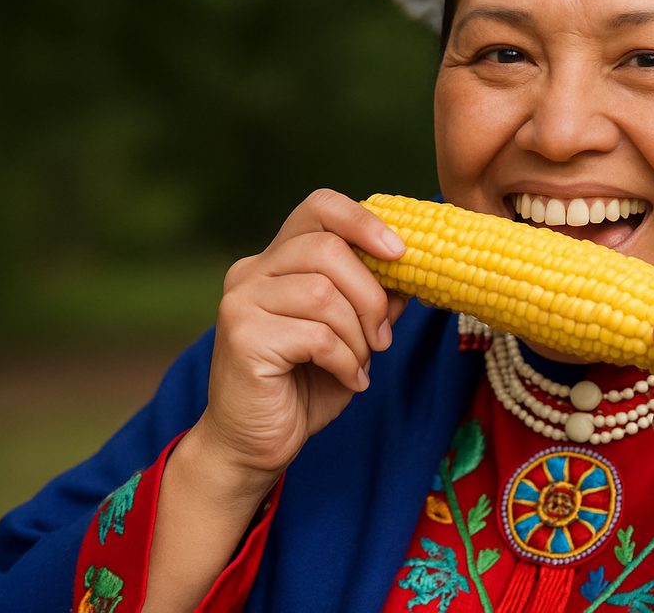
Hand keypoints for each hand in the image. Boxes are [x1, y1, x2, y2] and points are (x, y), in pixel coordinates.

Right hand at [193, 188, 407, 488]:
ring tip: (359, 363)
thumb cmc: (304, 386)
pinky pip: (315, 335)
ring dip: (357, 335)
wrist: (253, 445)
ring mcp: (241, 302)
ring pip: (323, 293)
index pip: (319, 207)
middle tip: (382, 337)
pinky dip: (345, 361)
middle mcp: (252, 271)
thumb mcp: (352, 335)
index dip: (364, 221)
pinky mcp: (242, 337)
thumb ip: (375, 299)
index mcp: (277, 260)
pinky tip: (349, 380)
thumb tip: (412, 270)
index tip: (401, 252)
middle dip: (371, 295)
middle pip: (327, 249)